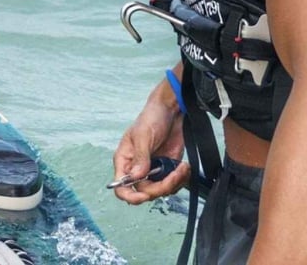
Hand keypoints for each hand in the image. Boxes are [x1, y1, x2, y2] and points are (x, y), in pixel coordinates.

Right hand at [111, 82, 188, 203]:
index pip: (121, 186)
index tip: (144, 196)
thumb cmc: (152, 117)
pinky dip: (181, 180)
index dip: (130, 196)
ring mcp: (154, 170)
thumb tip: (136, 177)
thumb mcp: (144, 135)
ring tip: (182, 168)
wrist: (172, 111)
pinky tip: (184, 168)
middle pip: (145, 192)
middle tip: (173, 175)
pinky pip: (173, 184)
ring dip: (174, 183)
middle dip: (161, 187)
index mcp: (125, 160)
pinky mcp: (168, 169)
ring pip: (161, 191)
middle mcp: (138, 168)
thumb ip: (140, 157)